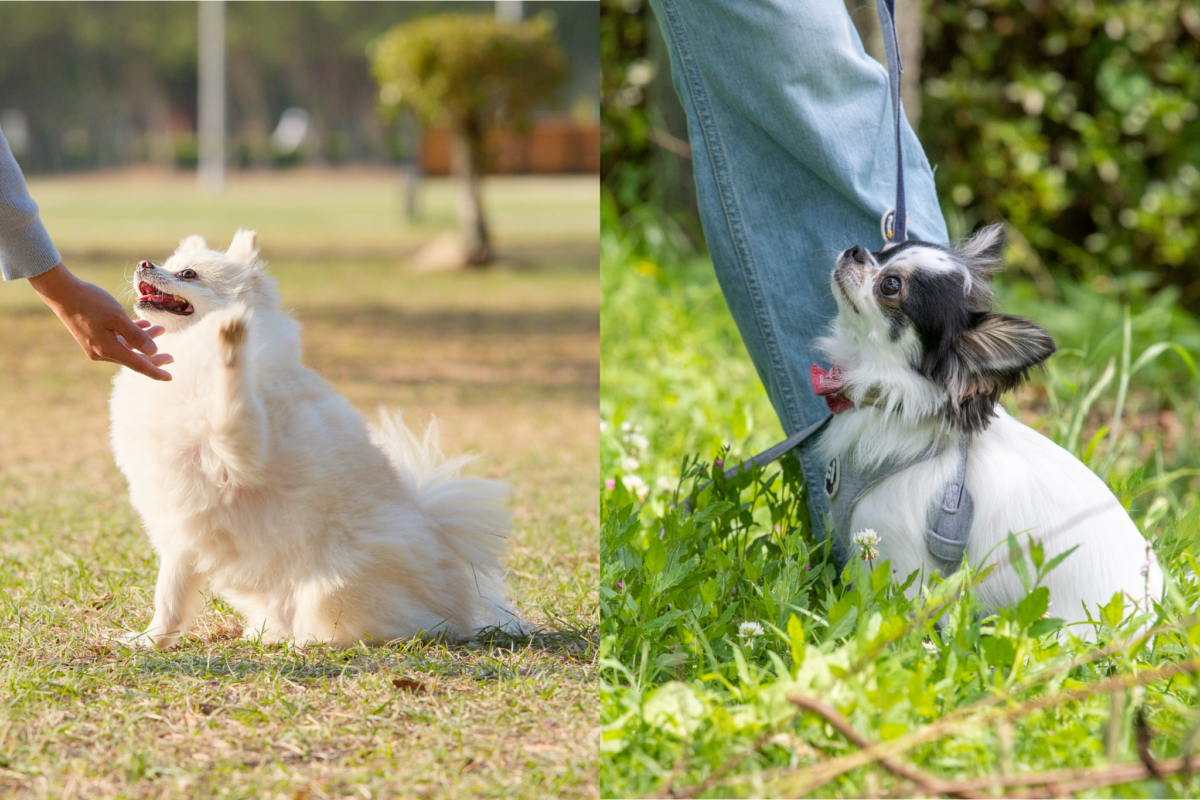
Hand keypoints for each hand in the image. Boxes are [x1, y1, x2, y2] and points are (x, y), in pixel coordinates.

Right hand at [28, 263, 173, 380]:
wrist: (61, 293)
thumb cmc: (91, 302)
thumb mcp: (118, 317)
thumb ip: (136, 336)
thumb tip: (153, 352)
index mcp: (108, 350)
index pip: (138, 365)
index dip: (156, 371)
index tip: (170, 377)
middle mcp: (102, 352)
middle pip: (133, 358)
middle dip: (153, 356)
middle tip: (171, 357)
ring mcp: (95, 345)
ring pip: (126, 347)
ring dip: (143, 339)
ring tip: (160, 329)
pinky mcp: (92, 337)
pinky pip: (116, 340)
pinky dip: (129, 334)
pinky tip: (142, 324)